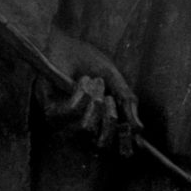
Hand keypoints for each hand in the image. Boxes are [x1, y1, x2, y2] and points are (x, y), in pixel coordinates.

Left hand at [42, 29, 141, 155]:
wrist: (63, 43)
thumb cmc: (86, 60)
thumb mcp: (114, 79)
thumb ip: (127, 102)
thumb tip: (140, 129)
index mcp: (98, 121)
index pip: (112, 146)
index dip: (125, 146)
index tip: (138, 141)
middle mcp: (80, 127)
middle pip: (101, 145)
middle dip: (110, 121)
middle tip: (109, 99)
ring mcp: (64, 123)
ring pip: (86, 130)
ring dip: (95, 102)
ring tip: (94, 82)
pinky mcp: (50, 113)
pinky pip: (72, 113)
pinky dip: (81, 94)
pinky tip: (82, 81)